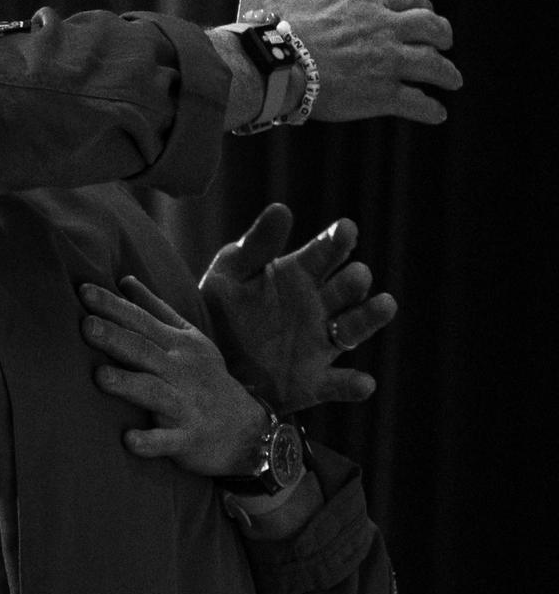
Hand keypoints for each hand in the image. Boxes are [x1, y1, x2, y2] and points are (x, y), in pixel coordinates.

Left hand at [80, 276, 261, 477]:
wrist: (246, 430)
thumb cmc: (205, 377)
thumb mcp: (188, 338)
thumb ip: (154, 309)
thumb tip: (124, 279)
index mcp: (177, 345)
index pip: (140, 321)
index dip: (113, 306)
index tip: (84, 291)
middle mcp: (180, 371)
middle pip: (143, 351)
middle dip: (115, 338)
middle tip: (86, 326)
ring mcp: (185, 406)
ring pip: (153, 393)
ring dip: (128, 385)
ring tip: (100, 376)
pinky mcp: (187, 439)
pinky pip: (167, 441)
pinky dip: (150, 441)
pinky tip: (129, 440)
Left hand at [199, 203, 395, 411]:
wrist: (209, 363)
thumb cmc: (221, 311)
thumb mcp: (230, 275)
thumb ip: (255, 246)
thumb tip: (282, 209)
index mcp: (299, 275)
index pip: (325, 252)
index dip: (338, 240)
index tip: (345, 229)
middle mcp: (318, 306)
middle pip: (347, 288)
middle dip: (354, 281)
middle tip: (355, 277)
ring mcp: (320, 343)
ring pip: (355, 329)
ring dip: (370, 318)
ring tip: (385, 305)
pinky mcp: (315, 381)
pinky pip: (340, 383)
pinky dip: (353, 384)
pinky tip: (361, 383)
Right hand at [237, 0, 461, 122]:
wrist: (268, 65)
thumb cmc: (267, 24)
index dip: (420, 5)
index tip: (422, 13)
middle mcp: (384, 26)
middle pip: (432, 27)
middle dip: (442, 36)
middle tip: (443, 45)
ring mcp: (387, 62)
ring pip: (434, 66)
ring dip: (446, 74)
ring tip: (451, 80)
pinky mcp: (382, 95)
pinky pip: (419, 103)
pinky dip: (430, 109)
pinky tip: (436, 114)